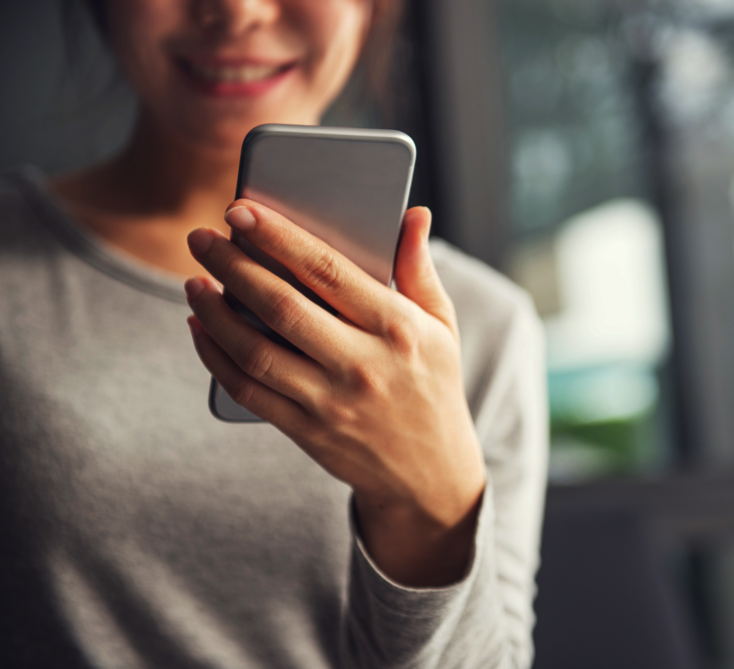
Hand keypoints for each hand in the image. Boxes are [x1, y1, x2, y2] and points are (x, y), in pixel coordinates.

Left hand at [184, 201, 486, 586]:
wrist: (430, 474)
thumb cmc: (433, 385)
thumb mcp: (441, 326)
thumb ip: (419, 268)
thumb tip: (414, 213)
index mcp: (398, 328)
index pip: (329, 271)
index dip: (280, 237)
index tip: (241, 210)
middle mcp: (364, 365)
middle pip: (282, 307)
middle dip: (232, 266)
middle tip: (200, 238)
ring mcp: (332, 402)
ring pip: (256, 350)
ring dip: (214, 312)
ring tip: (194, 281)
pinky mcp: (308, 432)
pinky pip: (248, 390)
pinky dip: (216, 357)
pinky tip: (200, 328)